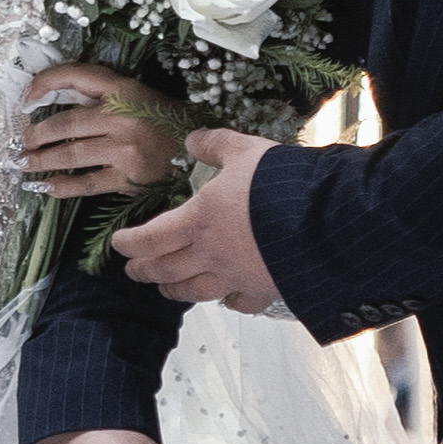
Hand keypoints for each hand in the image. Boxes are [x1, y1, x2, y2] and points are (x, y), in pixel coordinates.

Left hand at [20, 62, 188, 200]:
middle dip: (36, 134)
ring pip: (70, 155)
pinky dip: (62, 186)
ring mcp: (125, 150)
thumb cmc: (160, 119)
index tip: (25, 97)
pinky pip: (86, 183)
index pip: (76, 75)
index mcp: (123, 89)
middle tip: (20, 143)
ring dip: (41, 161)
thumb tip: (46, 102)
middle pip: (65, 123)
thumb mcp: (133, 94)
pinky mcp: (128, 178)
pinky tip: (45, 187)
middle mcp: (122, 117)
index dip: (45, 82)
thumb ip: (98, 94)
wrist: (198, 149)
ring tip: (24, 164)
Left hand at [111, 128, 279, 310]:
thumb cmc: (279, 183)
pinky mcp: (263, 288)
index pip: (150, 238)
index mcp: (198, 220)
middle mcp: (210, 253)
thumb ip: (215, 144)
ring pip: (194, 291)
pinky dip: (230, 303)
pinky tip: (227, 300)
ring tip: (165, 289)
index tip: (119, 245)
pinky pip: (240, 303)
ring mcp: (235, 275)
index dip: (130, 243)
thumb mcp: (244, 150)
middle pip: (166, 269)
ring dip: (174, 291)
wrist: (323, 219)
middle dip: (145, 270)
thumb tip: (193, 140)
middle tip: (133, 270)